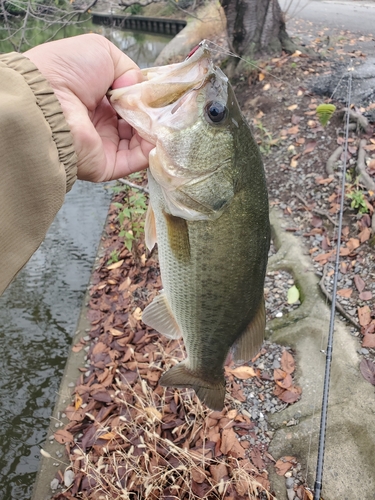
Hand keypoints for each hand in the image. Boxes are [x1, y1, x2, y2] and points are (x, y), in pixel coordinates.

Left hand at [25, 34, 153, 181]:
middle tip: (168, 107)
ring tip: (165, 118)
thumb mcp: (102, 52)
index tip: (164, 93)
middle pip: (138, 122)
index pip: (131, 101)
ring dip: (155, 130)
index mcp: (97, 97)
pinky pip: (137, 160)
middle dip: (154, 115)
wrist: (47, 100)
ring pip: (141, 142)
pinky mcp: (107, 164)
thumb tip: (140, 92)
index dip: (148, 97)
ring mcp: (104, 144)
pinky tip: (160, 135)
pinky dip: (152, 150)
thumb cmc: (67, 71)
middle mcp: (101, 122)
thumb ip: (128, 68)